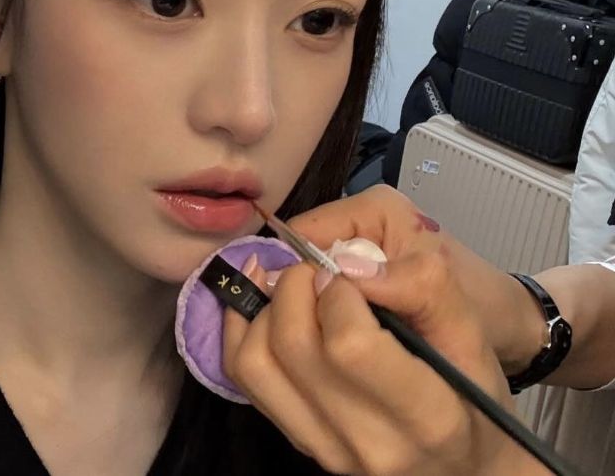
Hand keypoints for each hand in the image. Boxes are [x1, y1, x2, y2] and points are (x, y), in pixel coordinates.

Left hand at [220, 187, 547, 474]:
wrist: (465, 466)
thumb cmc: (473, 395)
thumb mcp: (473, 335)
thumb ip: (424, 288)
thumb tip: (350, 260)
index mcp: (426, 417)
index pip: (349, 344)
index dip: (339, 290)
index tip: (351, 275)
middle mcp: (368, 443)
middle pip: (292, 346)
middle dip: (296, 285)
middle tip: (318, 269)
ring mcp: (325, 449)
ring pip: (254, 362)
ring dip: (263, 305)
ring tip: (293, 283)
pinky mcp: (298, 442)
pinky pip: (243, 378)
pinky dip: (242, 327)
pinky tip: (264, 300)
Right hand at [288, 187, 549, 377]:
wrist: (513, 329)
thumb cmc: (483, 304)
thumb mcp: (442, 291)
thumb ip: (393, 279)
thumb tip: (331, 278)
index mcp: (373, 208)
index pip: (300, 233)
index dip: (292, 279)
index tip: (298, 327)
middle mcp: (356, 220)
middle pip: (298, 257)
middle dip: (302, 299)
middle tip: (318, 345)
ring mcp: (353, 249)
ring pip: (305, 283)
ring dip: (312, 316)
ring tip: (326, 353)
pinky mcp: (355, 275)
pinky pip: (320, 297)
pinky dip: (324, 324)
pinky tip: (332, 351)